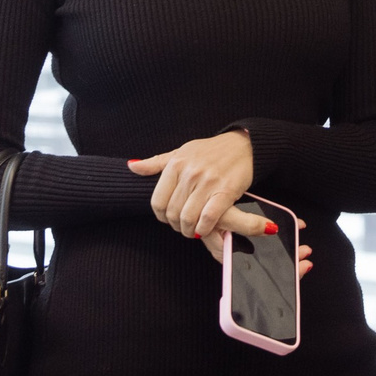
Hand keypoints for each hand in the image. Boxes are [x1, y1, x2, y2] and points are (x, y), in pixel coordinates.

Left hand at [130, 133, 266, 261]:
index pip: (158, 201)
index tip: (168, 219)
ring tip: (193, 230)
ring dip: (189, 230)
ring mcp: (208, 182)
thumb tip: (132, 167)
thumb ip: (156, 163)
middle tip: (182, 227)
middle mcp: (190, 173)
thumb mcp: (181, 152)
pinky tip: (204, 229)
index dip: (161, 216)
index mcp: (176, 164)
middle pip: (172, 213)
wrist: (243, 145)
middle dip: (176, 226)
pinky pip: (208, 218)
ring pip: (188, 217)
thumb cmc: (210, 151)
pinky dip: (203, 228)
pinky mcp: (225, 191)